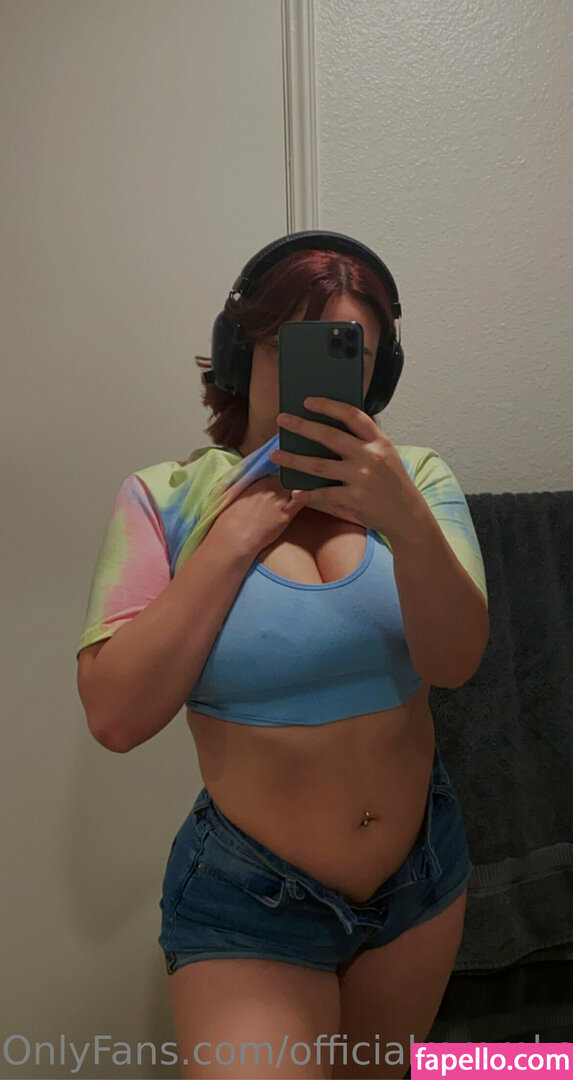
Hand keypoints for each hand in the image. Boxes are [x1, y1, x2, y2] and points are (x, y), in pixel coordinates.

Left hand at [269, 396, 424, 541]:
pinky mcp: (355, 499)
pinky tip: (295, 492)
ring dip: (294, 459)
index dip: (328, 406)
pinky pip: (324, 493)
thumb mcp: (387, 455)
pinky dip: (308, 494)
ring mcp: (361, 478)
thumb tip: (334, 426)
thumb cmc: (393, 483)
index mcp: (378, 441)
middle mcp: (370, 456)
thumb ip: (366, 441)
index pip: (352, 415)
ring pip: (319, 465)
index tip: (308, 401)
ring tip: (276, 455)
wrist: (407, 515)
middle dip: (302, 426)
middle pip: (330, 436)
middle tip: (282, 420)